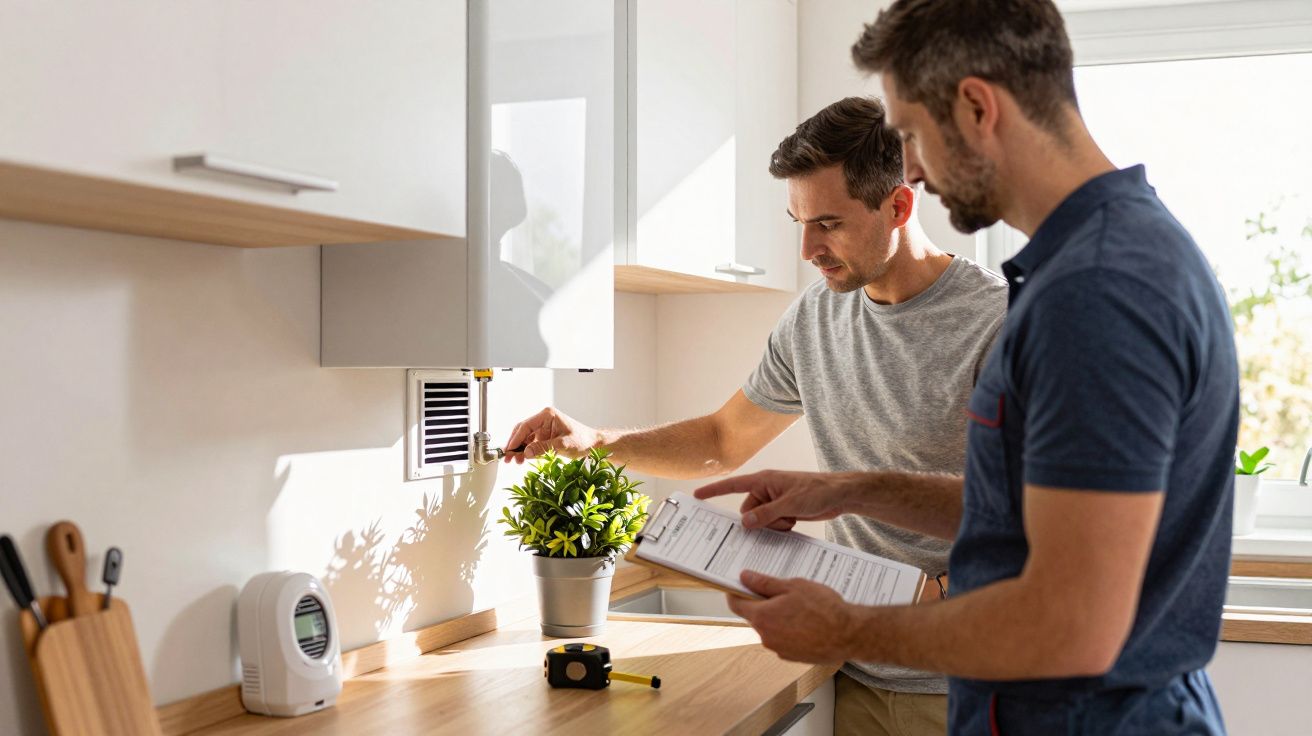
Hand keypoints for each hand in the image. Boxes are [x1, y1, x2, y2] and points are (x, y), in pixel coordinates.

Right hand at [502, 407, 599, 463]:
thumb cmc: (583, 440)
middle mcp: (544, 420)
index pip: (526, 426)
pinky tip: (523, 459)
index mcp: (547, 415)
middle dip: (514, 445)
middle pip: (522, 431)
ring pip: (525, 438)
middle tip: (508, 458)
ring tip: (515, 461)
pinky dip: (526, 451)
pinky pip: (531, 444)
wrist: (593, 445)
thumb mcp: (563, 445)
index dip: (515, 439)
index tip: (509, 450)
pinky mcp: (545, 437)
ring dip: (519, 450)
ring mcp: (544, 428)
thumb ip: (544, 448)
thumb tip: (526, 452)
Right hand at [694, 470, 845, 530]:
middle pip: (748, 512)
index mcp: (763, 481)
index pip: (732, 485)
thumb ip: (765, 514)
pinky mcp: (784, 510)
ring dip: (773, 526)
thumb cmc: (817, 491)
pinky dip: (780, 527)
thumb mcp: (790, 504)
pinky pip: (771, 524)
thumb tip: (744, 523)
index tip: (697, 496)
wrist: (840, 495)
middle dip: (760, 521)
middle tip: (779, 519)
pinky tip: (794, 522)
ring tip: (791, 520)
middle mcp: (766, 490)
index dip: (714, 491)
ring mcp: (775, 501)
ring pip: (760, 521)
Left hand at [728, 571, 854, 664]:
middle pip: (755, 616)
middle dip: (764, 604)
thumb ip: (765, 583)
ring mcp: (779, 649)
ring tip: (801, 607)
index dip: (735, 593)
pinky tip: (807, 622)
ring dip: (779, 618)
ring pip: (771, 628)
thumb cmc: (823, 609)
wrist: (849, 635)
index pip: (736, 605)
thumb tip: (745, 577)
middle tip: (782, 592)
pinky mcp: (792, 657)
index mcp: (762, 617)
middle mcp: (766, 637)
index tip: (739, 585)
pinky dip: (790, 630)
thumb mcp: (792, 586)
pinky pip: (784, 639)